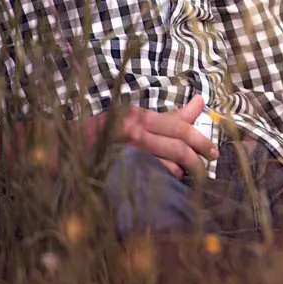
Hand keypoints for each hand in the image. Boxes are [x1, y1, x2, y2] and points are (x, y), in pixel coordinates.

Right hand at [103, 95, 218, 178]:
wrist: (69, 146)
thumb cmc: (107, 130)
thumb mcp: (137, 117)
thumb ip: (170, 115)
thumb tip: (200, 101)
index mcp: (139, 117)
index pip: (179, 128)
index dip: (200, 139)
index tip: (213, 150)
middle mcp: (134, 133)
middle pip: (176, 147)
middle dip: (198, 157)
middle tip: (208, 165)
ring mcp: (126, 154)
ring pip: (166, 165)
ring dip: (183, 171)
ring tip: (192, 175)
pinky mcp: (121, 171)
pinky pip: (151, 178)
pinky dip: (165, 181)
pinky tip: (171, 182)